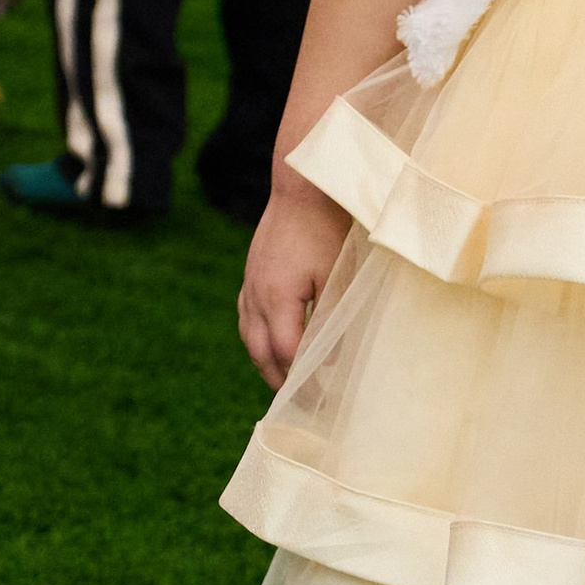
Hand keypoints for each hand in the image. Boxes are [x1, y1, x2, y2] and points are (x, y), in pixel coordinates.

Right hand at [237, 178, 349, 388]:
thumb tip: (331, 356)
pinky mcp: (252, 271)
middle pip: (260, 350)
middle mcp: (256, 294)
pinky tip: (268, 340)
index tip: (319, 392)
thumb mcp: (337, 276)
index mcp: (277, 298)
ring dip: (264, 360)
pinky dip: (256, 335)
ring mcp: (251, 282)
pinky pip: (246, 314)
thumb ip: (332, 317)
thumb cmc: (327, 228)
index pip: (286, 352)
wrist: (304, 186)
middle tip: (296, 398)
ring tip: (281, 378)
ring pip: (249, 334)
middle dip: (277, 377)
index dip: (302, 376)